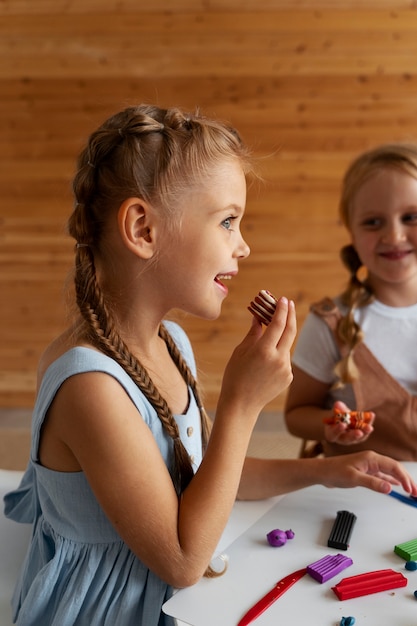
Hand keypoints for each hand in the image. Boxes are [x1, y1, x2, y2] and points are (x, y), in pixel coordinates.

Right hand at [220, 297, 296, 415]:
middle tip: (289, 304)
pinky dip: (278, 353)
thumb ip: (254, 333)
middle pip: (290, 331)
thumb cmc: (235, 376)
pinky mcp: (288, 377)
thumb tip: (259, 317)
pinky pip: (284, 359)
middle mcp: (279, 359)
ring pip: (286, 346)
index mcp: (264, 351)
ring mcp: (286, 369)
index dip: (282, 310)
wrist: (241, 404)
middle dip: (291, 315)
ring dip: (281, 337)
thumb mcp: (240, 352)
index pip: (278, 324)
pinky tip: (266, 360)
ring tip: (271, 332)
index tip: (283, 299)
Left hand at [319, 450, 416, 495]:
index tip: (411, 490)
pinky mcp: (365, 471)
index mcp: (371, 457)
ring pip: (390, 473)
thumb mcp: (354, 478)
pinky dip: (391, 481)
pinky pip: (382, 476)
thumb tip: (390, 488)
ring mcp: (369, 465)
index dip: (404, 478)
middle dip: (407, 480)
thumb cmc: (334, 471)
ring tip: (411, 491)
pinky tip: (397, 486)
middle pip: (395, 469)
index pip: (393, 467)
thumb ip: (372, 483)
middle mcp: (372, 460)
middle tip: (416, 492)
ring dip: (401, 481)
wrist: (322, 472)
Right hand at [324, 401, 374, 445]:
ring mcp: (353, 438)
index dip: (337, 430)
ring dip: (364, 431)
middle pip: (348, 438)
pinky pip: (365, 430)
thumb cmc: (336, 416)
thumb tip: (338, 404)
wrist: (343, 418)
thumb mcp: (335, 412)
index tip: (342, 425)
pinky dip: (369, 422)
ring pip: (359, 437)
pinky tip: (371, 415)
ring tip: (369, 427)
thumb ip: (337, 409)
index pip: (333, 434)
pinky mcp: (362, 435)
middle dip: (354, 435)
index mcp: (332, 434)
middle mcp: (342, 439)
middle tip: (359, 433)